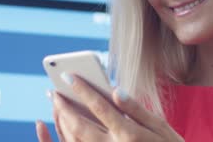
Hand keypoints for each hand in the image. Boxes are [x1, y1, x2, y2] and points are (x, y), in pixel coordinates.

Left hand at [36, 74, 183, 141]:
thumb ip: (136, 109)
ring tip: (56, 106)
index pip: (100, 107)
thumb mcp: (160, 126)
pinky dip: (64, 138)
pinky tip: (60, 127)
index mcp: (128, 134)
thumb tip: (117, 91)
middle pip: (80, 125)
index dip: (82, 90)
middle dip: (64, 107)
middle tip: (53, 92)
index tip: (68, 76)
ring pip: (74, 140)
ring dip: (61, 123)